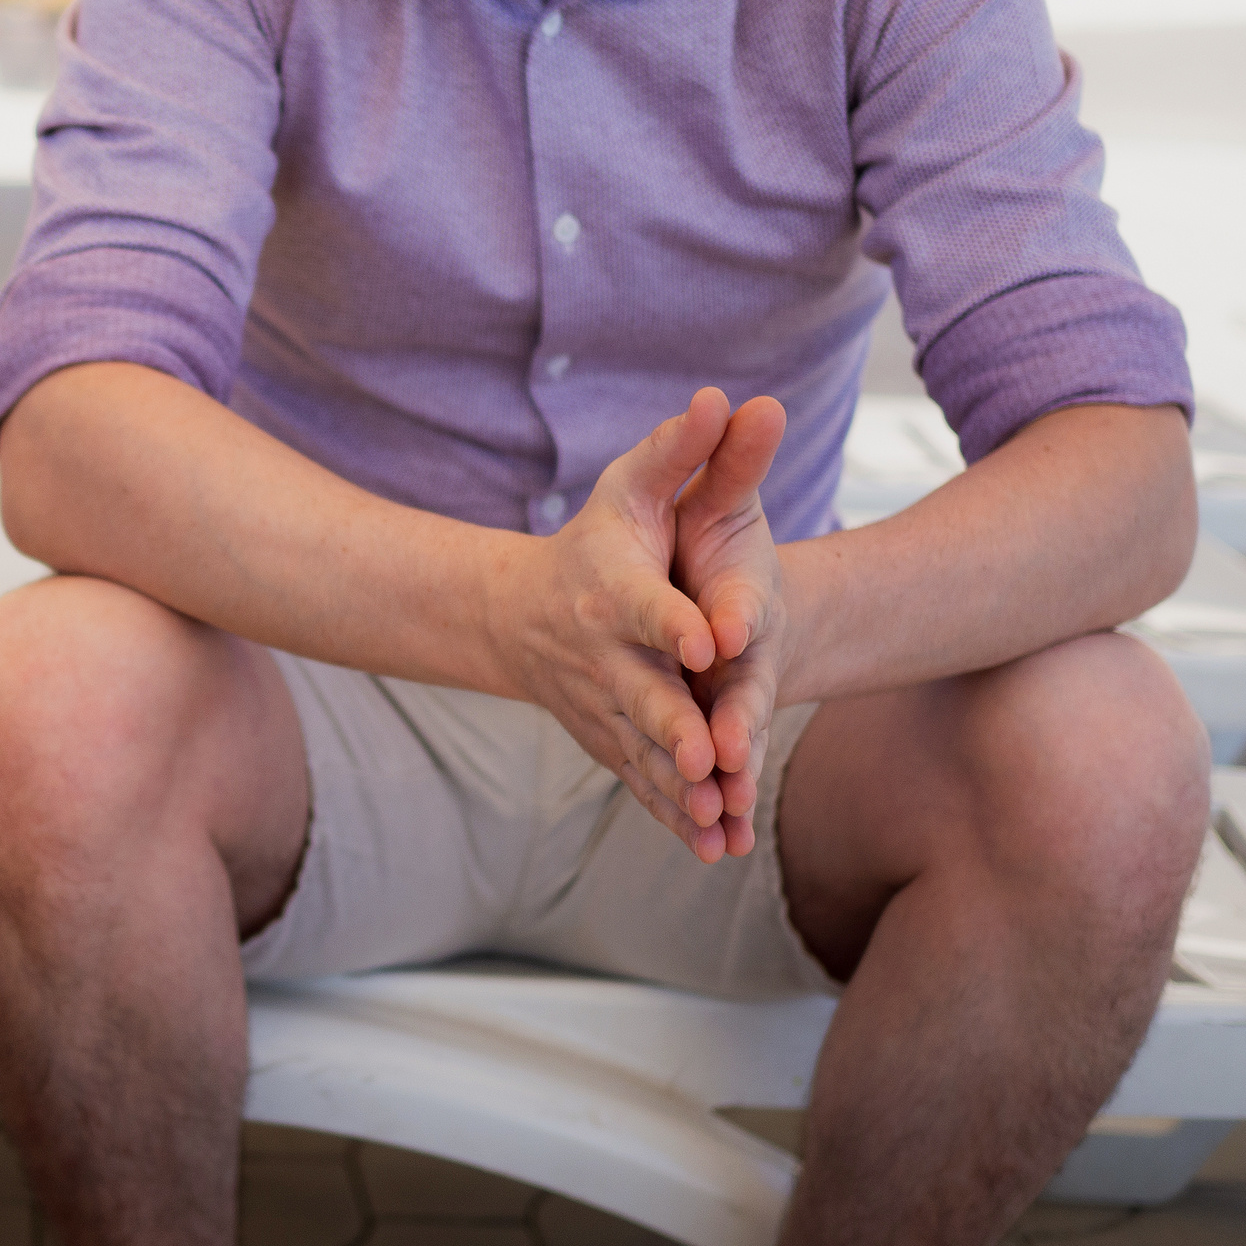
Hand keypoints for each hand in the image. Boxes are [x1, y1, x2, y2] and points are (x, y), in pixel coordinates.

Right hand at [507, 390, 747, 861]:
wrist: (519, 613)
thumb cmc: (596, 538)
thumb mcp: (633, 488)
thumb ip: (682, 450)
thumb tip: (726, 397)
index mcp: (614, 591)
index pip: (646, 607)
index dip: (675, 622)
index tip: (709, 640)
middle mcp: (604, 655)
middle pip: (642, 695)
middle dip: (674, 728)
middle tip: (710, 758)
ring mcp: (604, 705)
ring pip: (644, 751)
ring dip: (678, 787)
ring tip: (718, 817)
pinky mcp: (609, 741)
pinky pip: (642, 782)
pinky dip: (670, 815)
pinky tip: (709, 847)